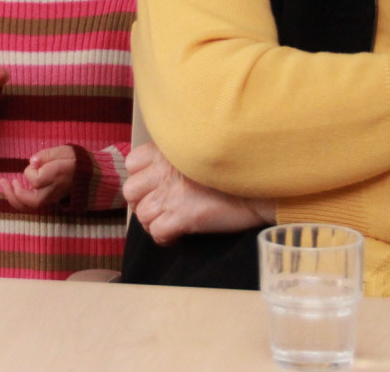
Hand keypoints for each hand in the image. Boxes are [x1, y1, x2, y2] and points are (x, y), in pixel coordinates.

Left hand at [0, 146, 75, 209]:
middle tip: (3, 180)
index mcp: (58, 177)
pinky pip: (32, 204)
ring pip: (30, 206)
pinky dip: (19, 198)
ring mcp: (52, 198)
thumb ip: (48, 155)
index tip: (34, 163)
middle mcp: (54, 191)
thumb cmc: (77, 160)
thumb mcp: (65, 151)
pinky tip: (14, 187)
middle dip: (14, 193)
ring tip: (4, 184)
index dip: (30, 171)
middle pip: (31, 201)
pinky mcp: (49, 200)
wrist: (92, 175)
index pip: (36, 180)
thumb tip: (32, 161)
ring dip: (14, 197)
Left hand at [123, 142, 273, 245]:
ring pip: (142, 215)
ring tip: (169, 224)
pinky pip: (157, 232)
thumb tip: (160, 174)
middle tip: (159, 209)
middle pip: (131, 191)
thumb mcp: (198, 153)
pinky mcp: (182, 216)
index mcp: (167, 151)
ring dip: (153, 223)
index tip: (152, 187)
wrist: (258, 189)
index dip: (140, 177)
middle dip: (142, 202)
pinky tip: (176, 236)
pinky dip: (164, 238)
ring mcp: (171, 194)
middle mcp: (164, 171)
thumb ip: (176, 158)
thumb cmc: (232, 171)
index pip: (132, 163)